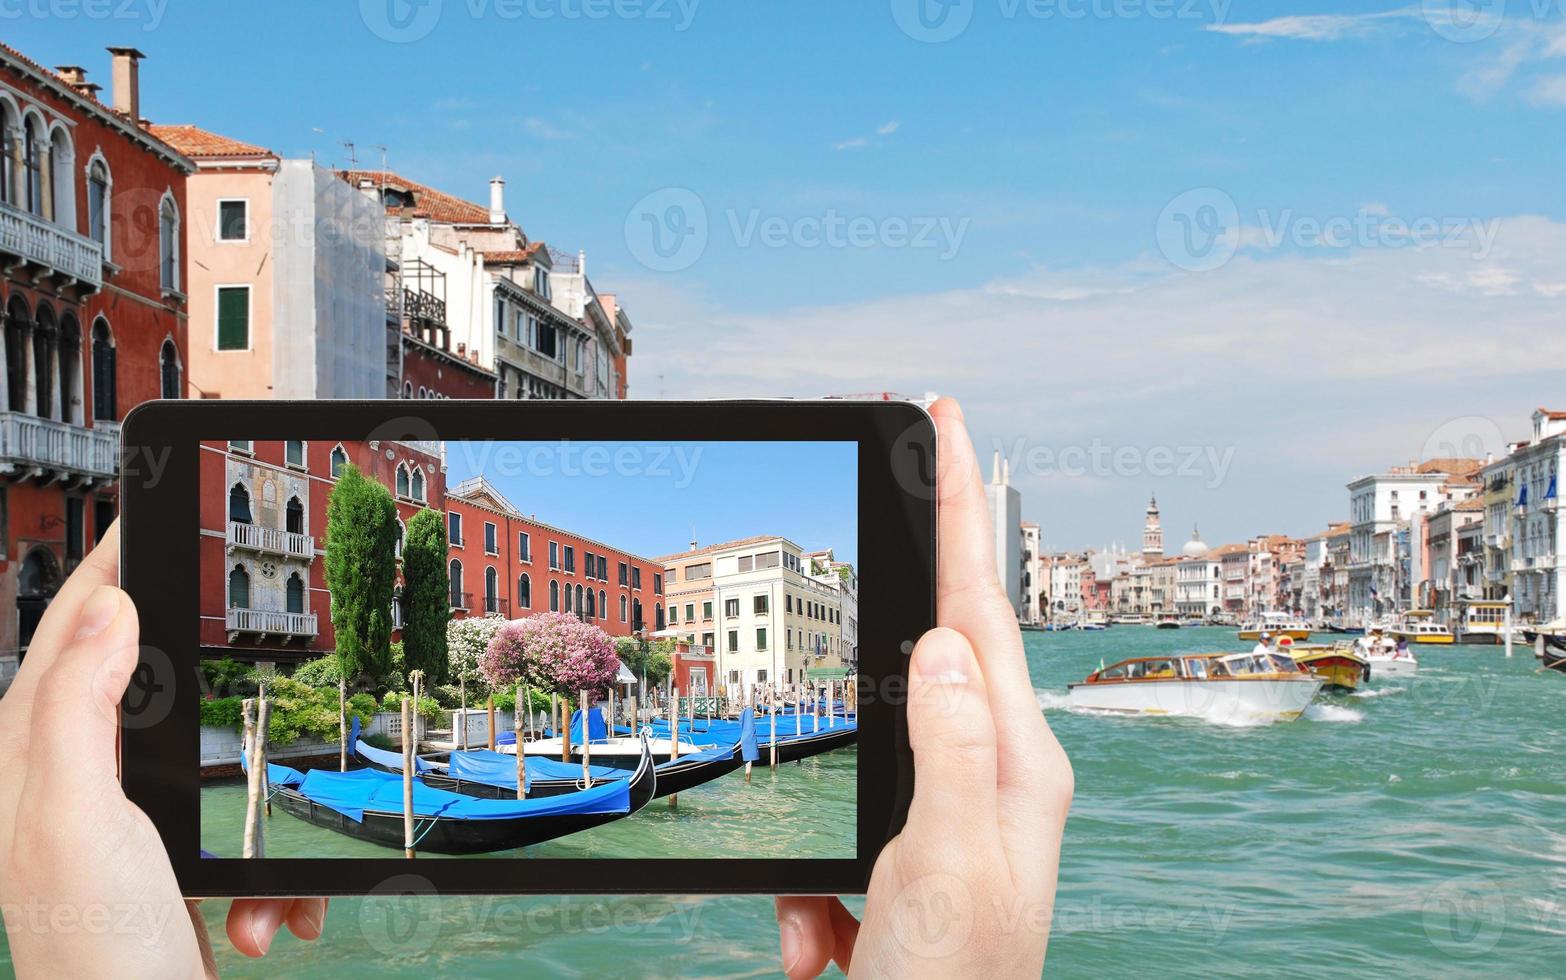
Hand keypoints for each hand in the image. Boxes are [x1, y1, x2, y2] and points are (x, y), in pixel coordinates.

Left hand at [0, 523, 326, 975]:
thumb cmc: (99, 960)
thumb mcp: (81, 819)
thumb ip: (76, 710)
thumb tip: (106, 610)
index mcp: (32, 758)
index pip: (71, 628)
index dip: (110, 562)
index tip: (152, 510)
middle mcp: (69, 783)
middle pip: (146, 679)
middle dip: (215, 686)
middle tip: (252, 638)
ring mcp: (120, 824)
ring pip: (213, 758)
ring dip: (259, 809)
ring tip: (257, 872)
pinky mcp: (166, 863)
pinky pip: (242, 830)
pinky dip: (270, 874)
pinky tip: (266, 915)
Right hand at [774, 398, 1073, 976]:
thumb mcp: (947, 865)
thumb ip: (948, 745)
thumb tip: (941, 641)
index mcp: (1013, 765)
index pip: (977, 606)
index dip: (956, 507)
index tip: (945, 420)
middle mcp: (987, 783)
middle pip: (923, 662)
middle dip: (880, 630)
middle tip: (864, 550)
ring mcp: (942, 827)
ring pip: (856, 765)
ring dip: (823, 849)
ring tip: (835, 939)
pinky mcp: (899, 870)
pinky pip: (827, 852)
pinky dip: (810, 907)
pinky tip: (828, 960)